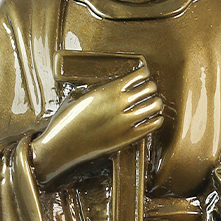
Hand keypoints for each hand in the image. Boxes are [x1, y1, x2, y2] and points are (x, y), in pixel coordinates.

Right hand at [31, 71, 164, 184]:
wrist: (64, 146)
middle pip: (151, 88)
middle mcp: (120, 104)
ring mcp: (126, 122)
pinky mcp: (129, 138)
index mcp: (108, 90)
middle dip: (151, 88)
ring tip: (151, 104)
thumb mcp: (81, 96)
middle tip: (147, 91)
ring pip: (155, 105)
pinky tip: (152, 118)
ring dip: (155, 103)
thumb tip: (112, 86)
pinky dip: (156, 119)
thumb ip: (100, 90)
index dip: (144, 74)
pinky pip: (153, 125)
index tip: (143, 77)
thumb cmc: (68, 121)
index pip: (140, 75)